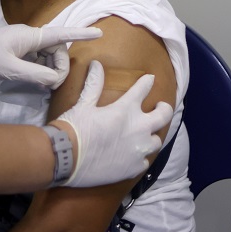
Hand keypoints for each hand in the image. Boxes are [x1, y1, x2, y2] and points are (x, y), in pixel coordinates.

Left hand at [0, 24, 100, 88]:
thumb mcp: (11, 70)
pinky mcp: (18, 48)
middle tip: (51, 85)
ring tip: (44, 85)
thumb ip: (36, 75)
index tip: (99, 33)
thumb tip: (55, 80)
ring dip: (51, 69)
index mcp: (30, 37)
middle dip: (60, 66)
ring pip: (48, 54)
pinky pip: (38, 57)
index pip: (61, 34)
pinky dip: (42, 68)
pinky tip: (38, 80)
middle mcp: (30, 36)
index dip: (81, 33)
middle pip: (57, 49)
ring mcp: (24, 41)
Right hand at [53, 60, 172, 187]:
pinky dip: (139, 157)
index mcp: (125, 109)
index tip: (150, 79)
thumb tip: (96, 64)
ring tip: (144, 136)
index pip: (142, 89)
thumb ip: (94, 84)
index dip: (147, 82)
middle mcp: (138, 128)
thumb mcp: (83, 104)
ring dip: (150, 136)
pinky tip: (132, 156)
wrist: (66, 158)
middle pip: (164, 116)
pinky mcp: (134, 167)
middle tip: (161, 107)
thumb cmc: (74, 127)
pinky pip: (144, 161)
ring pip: (156, 141)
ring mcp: (138, 149)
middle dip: (164, 108)